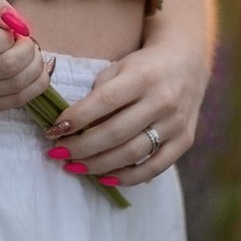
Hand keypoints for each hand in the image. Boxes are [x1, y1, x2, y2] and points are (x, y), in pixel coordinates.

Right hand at [0, 0, 53, 116]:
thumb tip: (18, 25)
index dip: (7, 36)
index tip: (9, 29)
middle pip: (5, 68)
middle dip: (27, 50)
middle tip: (27, 39)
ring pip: (15, 85)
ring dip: (35, 65)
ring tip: (33, 51)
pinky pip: (17, 101)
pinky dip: (36, 84)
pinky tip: (37, 69)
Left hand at [43, 40, 206, 187]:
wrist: (186, 63)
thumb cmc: (143, 67)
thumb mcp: (119, 67)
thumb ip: (99, 93)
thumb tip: (71, 126)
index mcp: (143, 77)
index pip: (104, 101)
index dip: (76, 119)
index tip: (53, 131)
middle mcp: (162, 100)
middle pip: (115, 133)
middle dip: (81, 147)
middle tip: (57, 153)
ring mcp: (176, 123)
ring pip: (132, 154)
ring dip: (97, 165)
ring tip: (74, 166)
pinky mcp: (184, 141)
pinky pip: (154, 168)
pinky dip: (127, 177)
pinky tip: (104, 178)